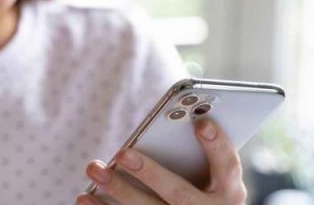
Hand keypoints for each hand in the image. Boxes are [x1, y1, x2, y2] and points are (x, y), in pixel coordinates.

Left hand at [75, 119, 246, 204]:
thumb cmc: (205, 189)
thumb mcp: (213, 177)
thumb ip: (200, 153)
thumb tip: (179, 118)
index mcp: (230, 192)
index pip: (228, 167)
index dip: (217, 146)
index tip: (202, 123)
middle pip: (178, 194)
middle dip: (150, 173)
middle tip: (122, 153)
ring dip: (118, 191)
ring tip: (93, 168)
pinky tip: (84, 196)